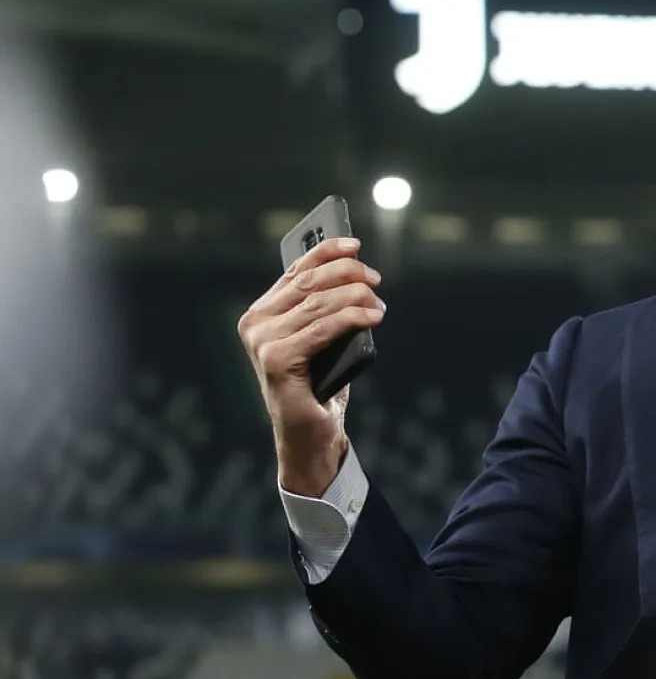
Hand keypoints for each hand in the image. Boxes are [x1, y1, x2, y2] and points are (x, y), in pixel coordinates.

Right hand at [236, 237, 385, 494]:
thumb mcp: (323, 338)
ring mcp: (262, 342)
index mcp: (262, 312)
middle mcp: (255, 323)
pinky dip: (351, 319)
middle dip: (348, 274)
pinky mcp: (275, 361)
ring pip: (318, 304)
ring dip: (355, 297)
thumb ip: (325, 308)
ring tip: (378, 304)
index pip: (295, 270)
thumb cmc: (318, 384)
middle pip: (309, 283)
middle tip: (375, 279)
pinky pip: (322, 329)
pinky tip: (371, 318)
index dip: (326, 251)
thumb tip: (356, 275)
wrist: (310, 434)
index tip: (355, 244)